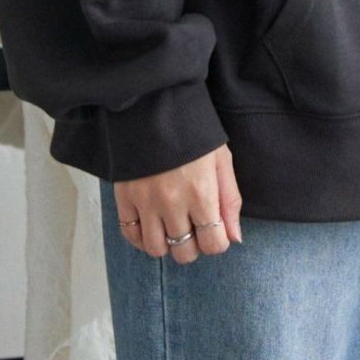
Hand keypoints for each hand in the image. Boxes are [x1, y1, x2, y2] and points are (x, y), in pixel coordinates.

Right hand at [115, 143, 243, 262]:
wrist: (155, 107)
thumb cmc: (193, 132)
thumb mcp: (221, 161)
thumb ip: (230, 201)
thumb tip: (234, 237)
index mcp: (202, 194)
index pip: (213, 244)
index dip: (217, 242)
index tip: (214, 230)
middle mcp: (173, 203)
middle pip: (184, 252)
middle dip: (194, 246)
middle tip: (193, 228)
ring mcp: (145, 202)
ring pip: (156, 249)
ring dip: (167, 244)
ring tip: (172, 226)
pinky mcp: (124, 197)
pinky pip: (130, 234)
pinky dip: (141, 238)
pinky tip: (151, 226)